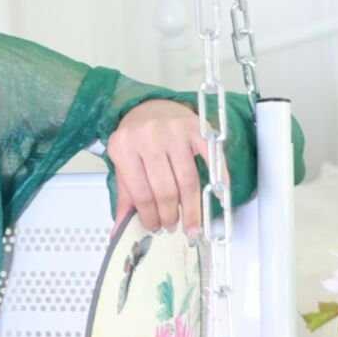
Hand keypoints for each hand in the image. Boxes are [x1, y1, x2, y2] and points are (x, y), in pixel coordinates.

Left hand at [107, 100, 211, 232]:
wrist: (150, 106)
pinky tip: (217, 196)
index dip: (149, 215)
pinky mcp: (196, 128)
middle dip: (170, 215)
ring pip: (187, 180)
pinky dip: (217, 179)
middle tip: (173, 227)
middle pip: (164, 189)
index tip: (155, 227)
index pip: (139, 193)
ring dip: (191, 207)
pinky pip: (210, 159)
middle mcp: (148, 137)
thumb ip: (124, 196)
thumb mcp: (122, 164)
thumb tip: (119, 230)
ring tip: (191, 224)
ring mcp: (174, 131)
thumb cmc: (136, 139)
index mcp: (123, 147)